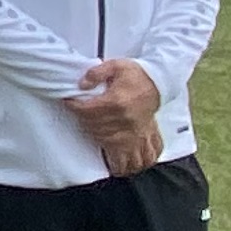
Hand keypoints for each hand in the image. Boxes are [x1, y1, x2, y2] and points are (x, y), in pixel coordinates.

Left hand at [66, 60, 162, 175]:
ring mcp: (137, 134)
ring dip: (107, 152)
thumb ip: (96, 73)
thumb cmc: (137, 75)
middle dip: (86, 124)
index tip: (71, 104)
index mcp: (116, 103)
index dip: (75, 107)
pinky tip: (123, 165)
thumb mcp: (115, 66)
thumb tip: (82, 83)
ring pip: (118, 151)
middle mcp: (126, 122)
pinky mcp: (146, 138)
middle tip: (84, 118)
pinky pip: (142, 158)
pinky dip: (132, 164)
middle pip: (96, 131)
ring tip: (100, 147)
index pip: (87, 111)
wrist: (159, 81)